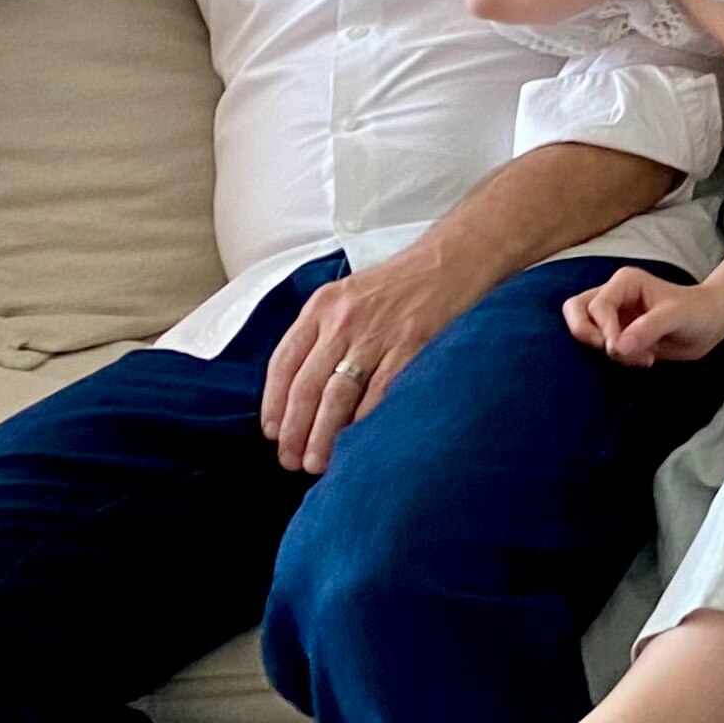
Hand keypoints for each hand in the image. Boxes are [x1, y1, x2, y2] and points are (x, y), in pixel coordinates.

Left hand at [258, 244, 478, 474]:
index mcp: (322, 306)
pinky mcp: (411, 346)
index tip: (272, 433)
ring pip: (337, 396)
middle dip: (295, 430)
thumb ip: (324, 331)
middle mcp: (343, 320)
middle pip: (306, 386)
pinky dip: (364, 421)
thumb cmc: (401, 282)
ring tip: (318, 463)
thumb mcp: (349, 294)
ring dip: (323, 435)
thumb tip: (303, 387)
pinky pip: (379, 393)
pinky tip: (358, 442)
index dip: (273, 404)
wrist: (451, 259)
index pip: (283, 363)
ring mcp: (377, 334)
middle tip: (291, 460)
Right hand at [563, 264, 723, 366]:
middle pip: (574, 309)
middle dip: (587, 334)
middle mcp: (613, 295)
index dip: (604, 329)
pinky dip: (616, 358)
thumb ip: (648, 329)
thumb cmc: (695, 312)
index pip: (597, 306)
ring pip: (581, 329)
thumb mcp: (676, 317)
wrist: (707, 325)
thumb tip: (616, 347)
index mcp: (625, 282)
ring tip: (638, 357)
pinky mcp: (615, 334)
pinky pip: (598, 348)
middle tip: (612, 351)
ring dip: (604, 349)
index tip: (619, 348)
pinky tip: (645, 360)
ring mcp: (612, 315)